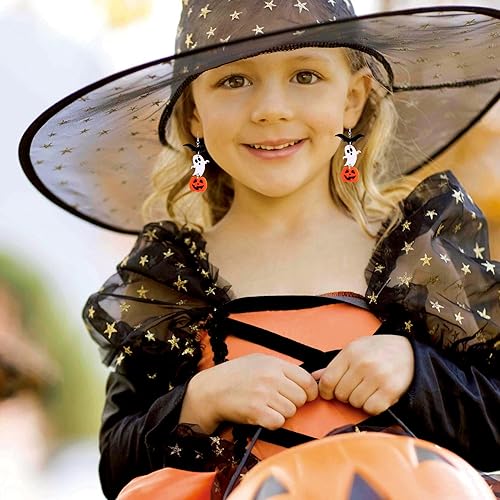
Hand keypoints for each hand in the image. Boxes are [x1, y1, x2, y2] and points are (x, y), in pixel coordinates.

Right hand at [180, 354, 317, 432]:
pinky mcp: (256, 411)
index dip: (309, 391)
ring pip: (291, 411)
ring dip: (282, 413)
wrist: (211, 390)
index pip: (307, 380)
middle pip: (301, 398)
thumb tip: (303, 378)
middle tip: (280, 401)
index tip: (305, 395)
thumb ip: (281, 368)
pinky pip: (278, 422)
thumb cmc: (234, 375)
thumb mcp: (258, 361)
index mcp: (274, 364)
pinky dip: (272, 422)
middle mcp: (271, 378)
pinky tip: (263, 415)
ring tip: (268, 407)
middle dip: (294, 402)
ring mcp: (264, 394)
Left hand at [311, 335, 413, 414]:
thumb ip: (334, 365)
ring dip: (358, 400)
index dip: (325, 390)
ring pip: (355, 403)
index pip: (328, 380)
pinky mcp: (391, 391)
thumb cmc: (378, 350)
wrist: (410, 350)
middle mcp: (364, 364)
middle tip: (354, 387)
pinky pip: (371, 409)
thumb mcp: (354, 349)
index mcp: (351, 352)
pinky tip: (376, 395)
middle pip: (341, 394)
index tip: (329, 392)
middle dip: (344, 394)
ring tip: (366, 388)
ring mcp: (378, 378)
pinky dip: (371, 406)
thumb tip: (313, 378)